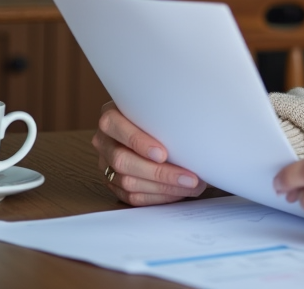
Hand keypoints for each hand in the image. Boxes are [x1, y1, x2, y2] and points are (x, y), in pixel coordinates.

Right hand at [91, 101, 206, 205]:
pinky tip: (179, 192)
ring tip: (192, 186)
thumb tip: (199, 126)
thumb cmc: (160, 114)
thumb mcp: (159, 107)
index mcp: (111, 116)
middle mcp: (104, 141)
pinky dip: (159, 197)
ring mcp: (106, 164)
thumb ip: (166, 114)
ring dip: (164, 188)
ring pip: (128, 182)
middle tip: (189, 178)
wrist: (150, 125)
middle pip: (123, 161)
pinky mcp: (113, 183)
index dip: (138, 142)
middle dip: (160, 173)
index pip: (116, 127)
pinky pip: (133, 196)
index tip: (163, 154)